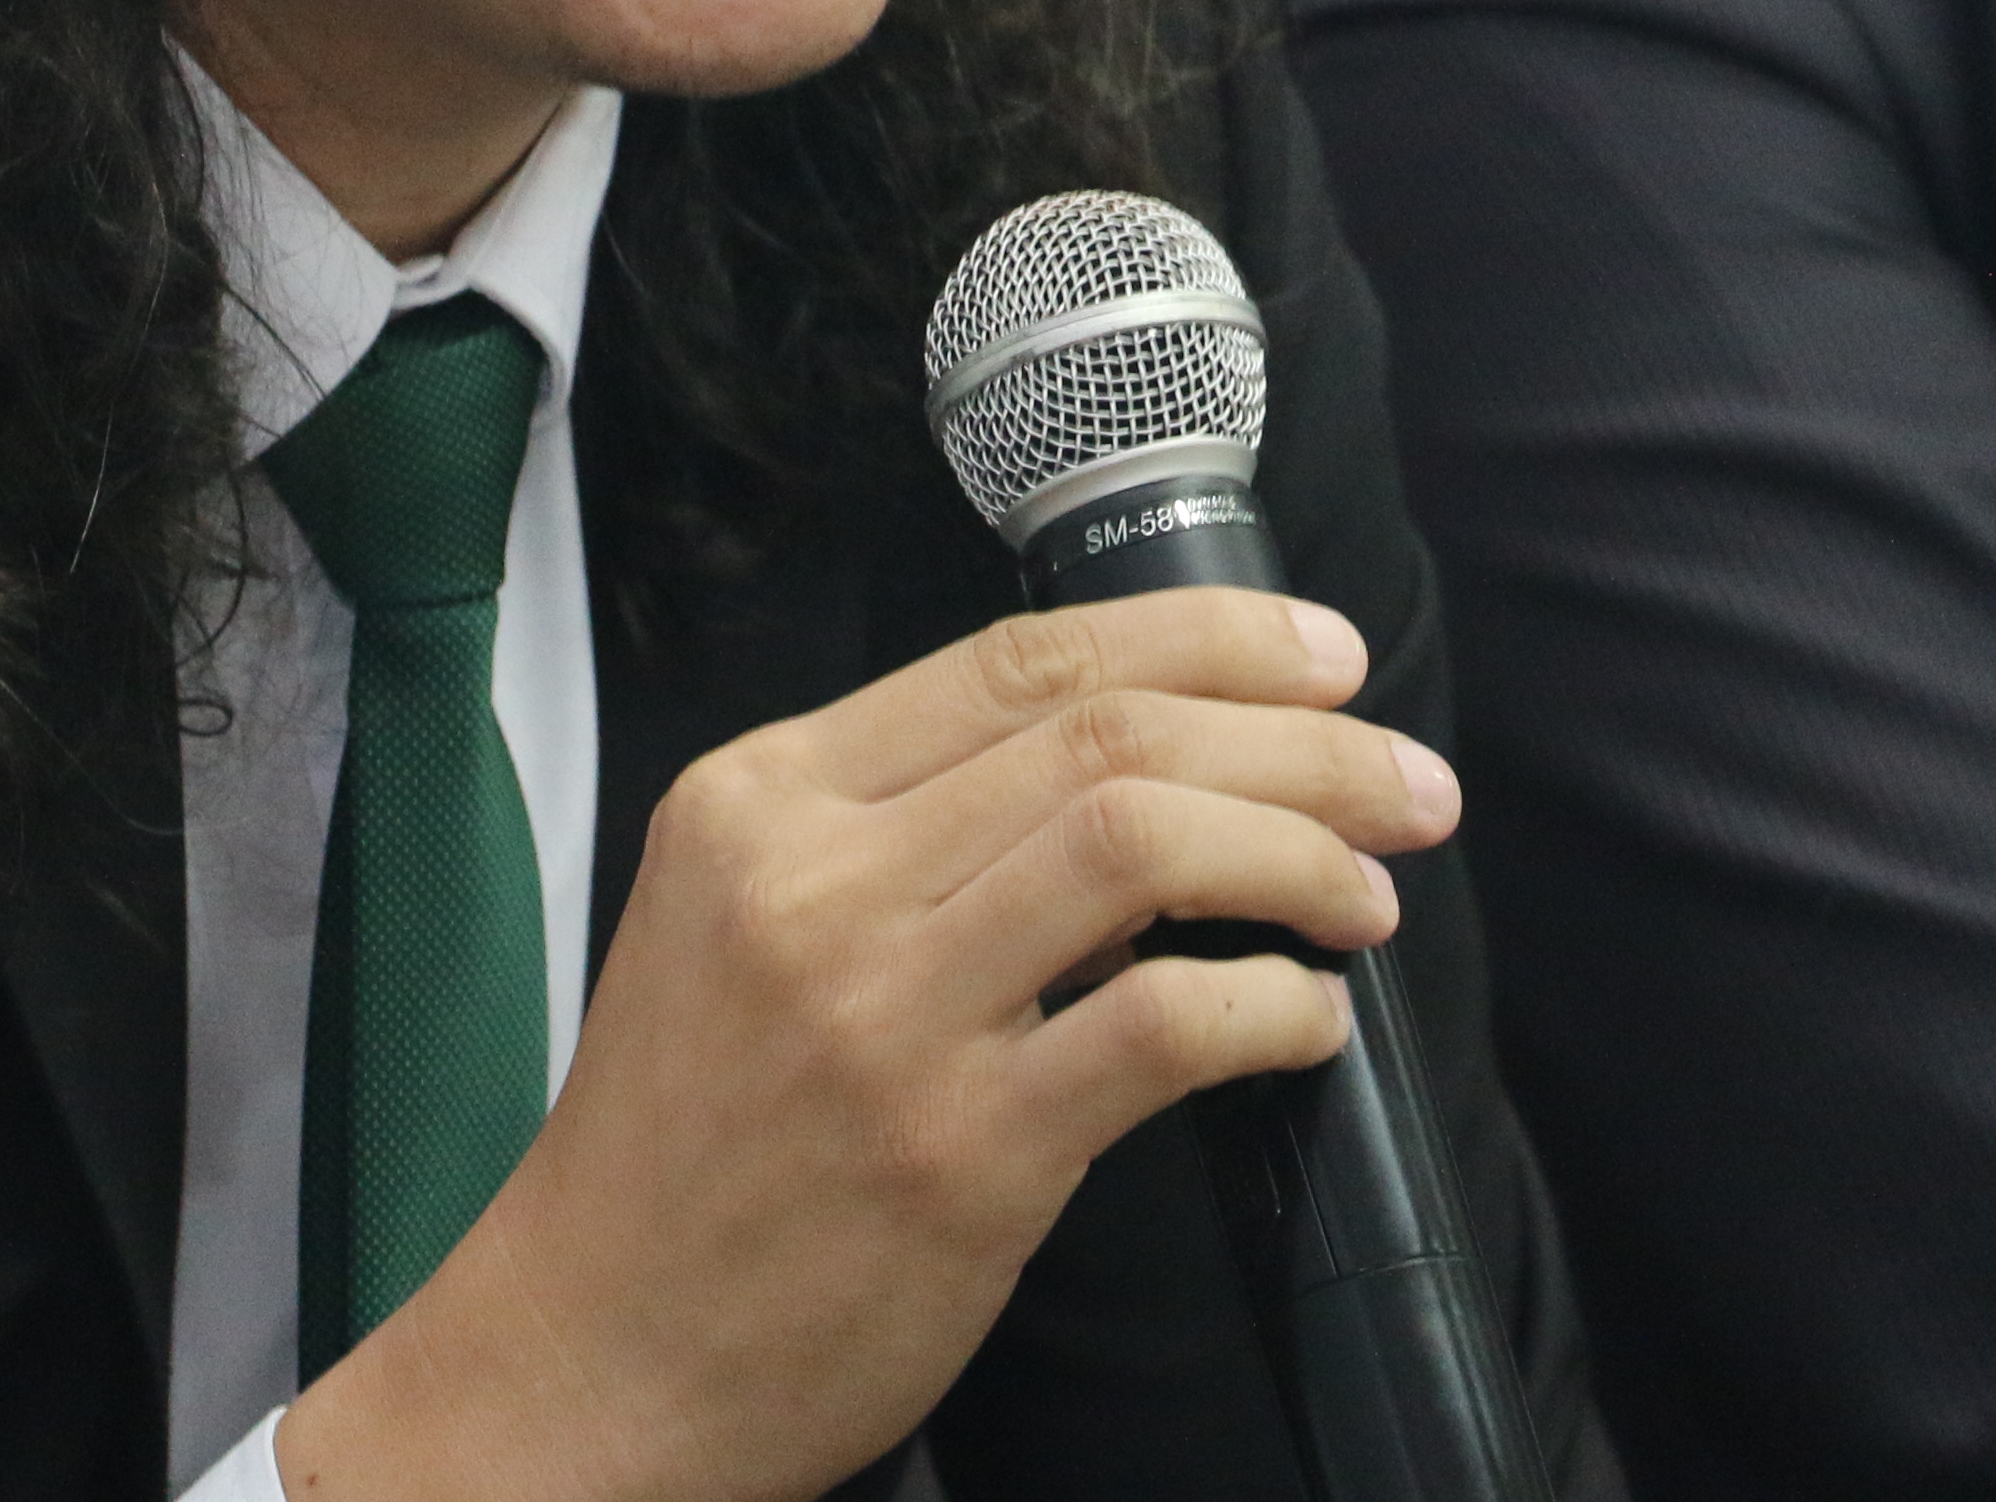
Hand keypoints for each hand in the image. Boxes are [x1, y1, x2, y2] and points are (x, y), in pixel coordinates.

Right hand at [269, 586, 1458, 1501]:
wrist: (588, 1357)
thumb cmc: (687, 1148)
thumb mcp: (742, 928)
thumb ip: (904, 837)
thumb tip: (1142, 785)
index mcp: (758, 799)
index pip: (1018, 657)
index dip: (1204, 638)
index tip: (1320, 657)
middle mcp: (813, 881)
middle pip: (1105, 734)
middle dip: (1299, 739)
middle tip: (1407, 781)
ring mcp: (883, 1015)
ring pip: (1143, 842)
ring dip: (1303, 853)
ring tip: (1371, 894)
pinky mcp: (956, 1156)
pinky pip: (1162, 1029)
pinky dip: (1271, 1008)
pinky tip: (1306, 1021)